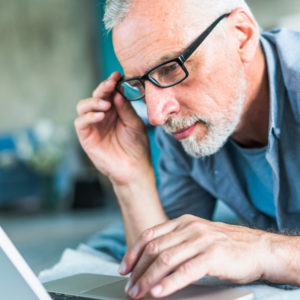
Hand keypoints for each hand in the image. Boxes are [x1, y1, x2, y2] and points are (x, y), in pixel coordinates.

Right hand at [74, 72, 150, 184]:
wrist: (134, 168)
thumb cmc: (137, 147)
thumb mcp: (135, 125)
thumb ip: (126, 109)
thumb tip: (117, 93)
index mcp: (115, 111)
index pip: (109, 93)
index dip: (111, 83)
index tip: (117, 75)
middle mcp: (102, 116)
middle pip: (96, 96)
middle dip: (102, 88)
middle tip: (111, 84)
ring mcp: (93, 126)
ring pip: (83, 106)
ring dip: (93, 101)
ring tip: (106, 104)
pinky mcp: (87, 137)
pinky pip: (81, 123)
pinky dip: (88, 116)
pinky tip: (100, 115)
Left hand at [119, 214, 267, 298]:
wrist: (258, 248)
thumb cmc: (225, 245)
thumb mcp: (196, 236)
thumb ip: (176, 242)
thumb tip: (152, 260)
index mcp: (183, 222)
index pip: (149, 234)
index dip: (133, 252)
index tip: (124, 268)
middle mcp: (190, 228)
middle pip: (154, 248)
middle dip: (138, 269)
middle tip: (129, 286)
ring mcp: (201, 240)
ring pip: (166, 259)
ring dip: (148, 278)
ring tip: (138, 293)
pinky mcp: (213, 255)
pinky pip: (185, 271)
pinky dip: (169, 283)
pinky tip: (158, 292)